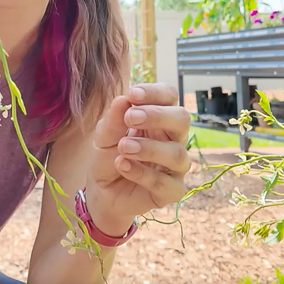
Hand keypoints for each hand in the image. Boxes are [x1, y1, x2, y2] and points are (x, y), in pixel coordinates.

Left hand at [85, 83, 190, 236]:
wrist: (101, 191)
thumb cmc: (108, 156)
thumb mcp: (104, 135)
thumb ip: (114, 119)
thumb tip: (123, 99)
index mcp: (158, 119)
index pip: (169, 97)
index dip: (155, 92)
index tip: (133, 94)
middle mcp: (172, 139)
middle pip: (182, 119)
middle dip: (157, 115)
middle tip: (131, 117)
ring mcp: (175, 166)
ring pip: (177, 153)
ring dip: (148, 148)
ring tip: (123, 146)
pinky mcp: (172, 191)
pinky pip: (166, 183)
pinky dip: (142, 173)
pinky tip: (122, 165)